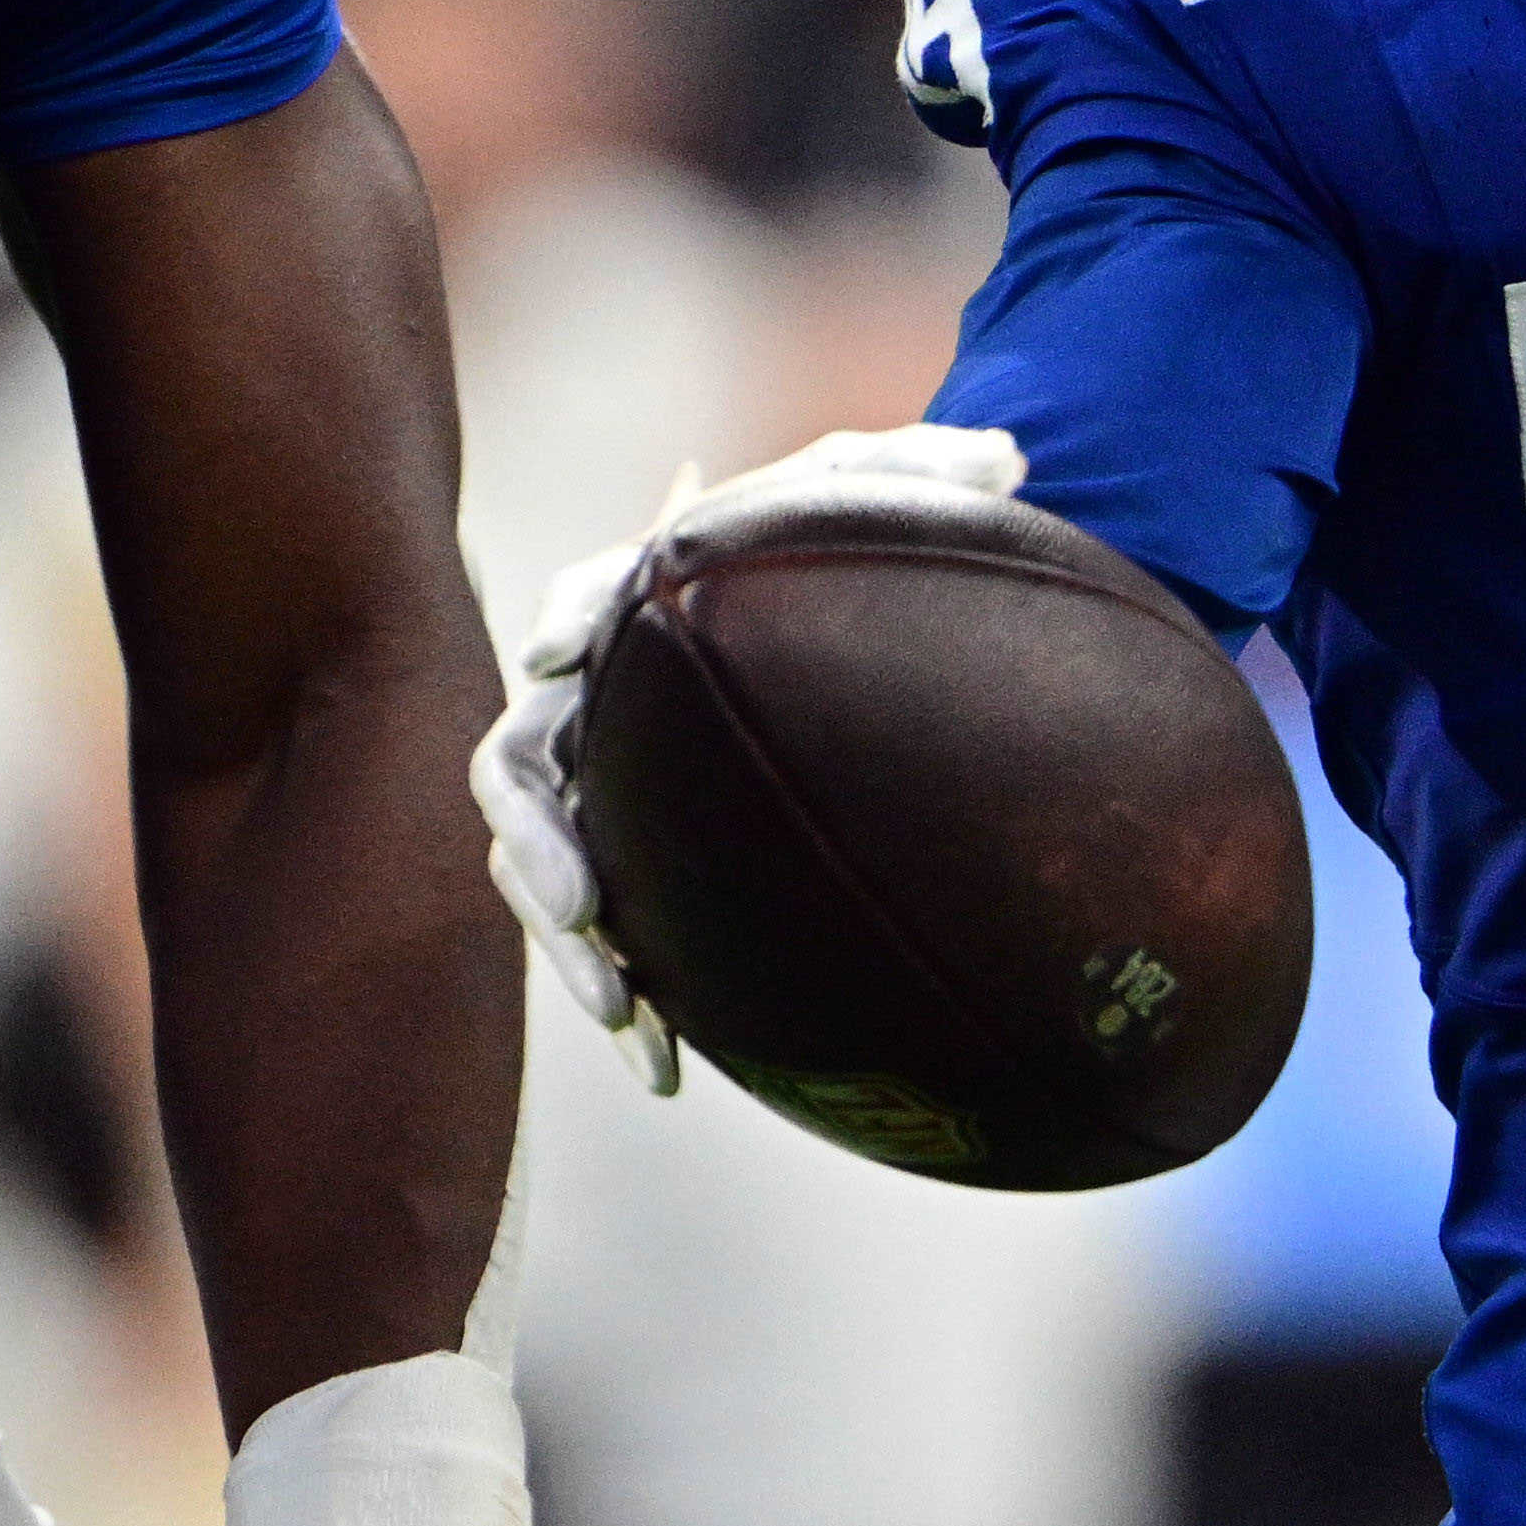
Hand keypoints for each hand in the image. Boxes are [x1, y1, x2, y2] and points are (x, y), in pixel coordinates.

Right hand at [470, 419, 1030, 1098]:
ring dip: (573, 952)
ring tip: (628, 1016)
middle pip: (519, 773)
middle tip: (583, 908)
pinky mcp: (636, 874)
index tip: (557, 652)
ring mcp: (605, 796)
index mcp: (633, 611)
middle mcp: (593, 705)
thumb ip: (928, 472)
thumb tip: (1007, 457)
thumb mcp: (888, 499)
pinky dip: (631, 1001)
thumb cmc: (849, 559)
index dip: (558, 625)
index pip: (569, 609)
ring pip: (544, 876)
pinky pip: (609, 942)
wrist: (849, 645)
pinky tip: (671, 1067)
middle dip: (539, 846)